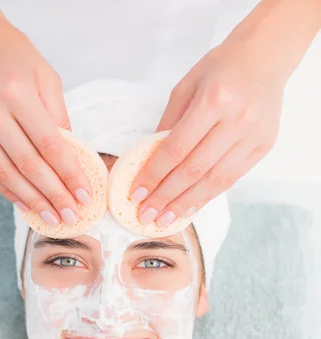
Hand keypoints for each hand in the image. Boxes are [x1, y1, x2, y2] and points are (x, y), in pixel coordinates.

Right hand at [0, 7, 91, 225]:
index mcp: (17, 92)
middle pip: (28, 164)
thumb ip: (59, 117)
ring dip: (31, 199)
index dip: (69, 174)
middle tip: (71, 215)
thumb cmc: (12, 54)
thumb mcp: (46, 76)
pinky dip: (5, 190)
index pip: (50, 145)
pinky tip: (23, 202)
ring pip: (5, 172)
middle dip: (53, 194)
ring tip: (51, 217)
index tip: (84, 195)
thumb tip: (71, 159)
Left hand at [131, 37, 284, 226]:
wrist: (264, 57)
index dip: (154, 175)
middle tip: (146, 215)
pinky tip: (189, 207)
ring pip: (214, 181)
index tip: (137, 194)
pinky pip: (231, 179)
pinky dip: (207, 196)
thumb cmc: (220, 68)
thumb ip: (168, 124)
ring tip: (165, 219)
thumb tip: (149, 163)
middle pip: (194, 169)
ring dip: (186, 204)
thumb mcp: (186, 87)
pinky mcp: (263, 147)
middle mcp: (237, 120)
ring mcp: (253, 136)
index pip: (177, 148)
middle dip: (166, 196)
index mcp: (214, 100)